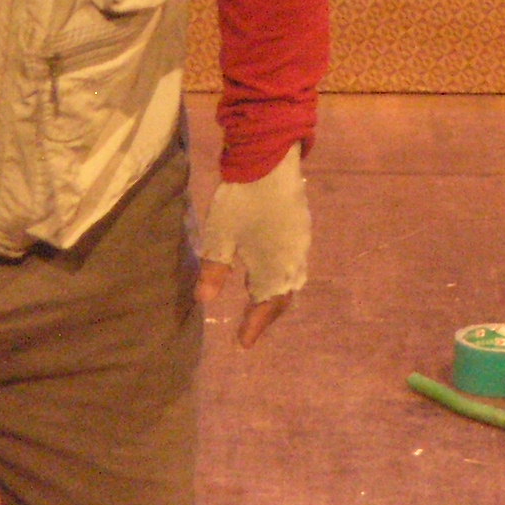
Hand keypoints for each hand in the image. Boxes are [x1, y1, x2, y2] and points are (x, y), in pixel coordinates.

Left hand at [196, 144, 309, 348]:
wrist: (270, 160)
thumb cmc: (242, 200)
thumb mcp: (220, 236)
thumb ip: (214, 269)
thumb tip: (204, 301)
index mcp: (275, 266)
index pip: (266, 305)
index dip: (254, 326)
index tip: (242, 344)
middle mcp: (293, 258)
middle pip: (284, 294)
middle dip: (267, 313)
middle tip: (250, 327)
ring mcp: (300, 241)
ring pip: (292, 278)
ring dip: (275, 294)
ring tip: (257, 302)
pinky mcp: (299, 227)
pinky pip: (293, 263)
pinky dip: (279, 276)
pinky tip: (265, 270)